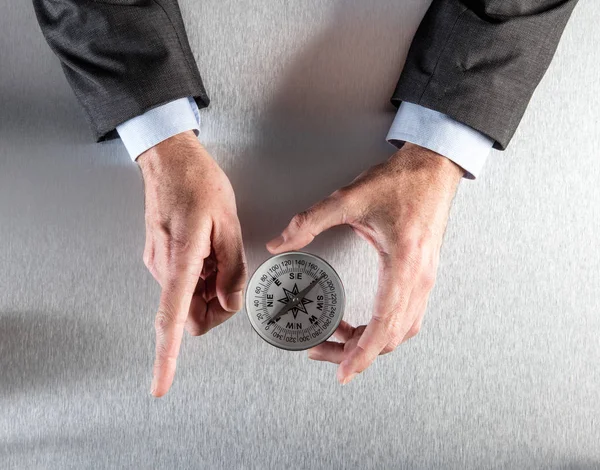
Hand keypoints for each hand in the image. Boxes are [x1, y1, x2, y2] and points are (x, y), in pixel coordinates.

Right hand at [138, 131, 246, 396]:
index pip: (171, 316)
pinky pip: (184, 283)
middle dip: (214, 306)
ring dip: (208, 288)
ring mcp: (158, 263)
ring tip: (217, 250)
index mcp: (180, 258)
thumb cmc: (199, 184)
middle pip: (189, 314)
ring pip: (188, 299)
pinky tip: (207, 249)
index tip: (160, 386)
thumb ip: (231, 268)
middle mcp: (162, 267)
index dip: (167, 356)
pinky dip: (200, 277)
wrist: (169, 160)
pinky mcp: (160, 259)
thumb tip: (227, 305)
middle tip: (229, 271)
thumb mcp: (228, 222)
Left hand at [266, 143, 463, 383]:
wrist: (434, 169)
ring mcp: (426, 280)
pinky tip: (365, 324)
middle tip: (321, 350)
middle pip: (390, 336)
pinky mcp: (424, 276)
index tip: (342, 372)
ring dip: (370, 342)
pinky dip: (385, 329)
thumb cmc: (400, 182)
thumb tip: (280, 242)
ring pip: (401, 331)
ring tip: (338, 338)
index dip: (361, 354)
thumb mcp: (350, 198)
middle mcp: (419, 279)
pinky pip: (408, 317)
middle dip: (354, 352)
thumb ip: (310, 221)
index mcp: (403, 264)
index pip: (384, 324)